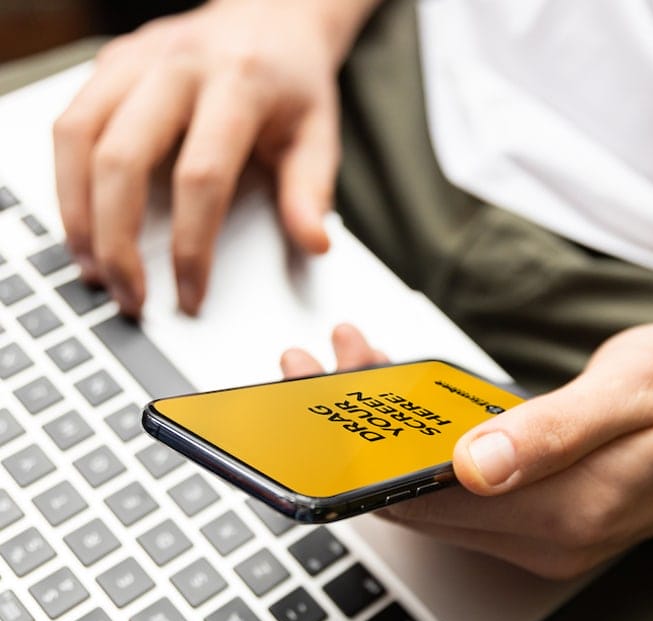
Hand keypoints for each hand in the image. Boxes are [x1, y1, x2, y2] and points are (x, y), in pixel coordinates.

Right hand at [54, 0, 378, 316]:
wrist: (271, 17)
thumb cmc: (294, 84)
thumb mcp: (319, 133)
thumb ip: (311, 190)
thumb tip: (314, 244)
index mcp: (238, 84)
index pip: (202, 176)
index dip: (191, 246)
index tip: (190, 295)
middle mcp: (178, 64)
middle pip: (122, 158)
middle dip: (117, 240)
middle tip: (128, 296)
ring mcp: (136, 59)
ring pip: (78, 137)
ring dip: (76, 213)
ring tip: (90, 269)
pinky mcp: (111, 64)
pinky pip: (70, 123)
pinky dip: (66, 179)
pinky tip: (82, 223)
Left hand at [283, 323, 652, 578]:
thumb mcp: (630, 395)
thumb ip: (551, 433)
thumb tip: (473, 465)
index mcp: (560, 512)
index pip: (426, 503)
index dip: (358, 462)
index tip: (311, 411)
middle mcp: (540, 534)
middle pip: (415, 496)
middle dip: (354, 434)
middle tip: (312, 370)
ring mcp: (538, 527)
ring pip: (431, 487)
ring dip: (382, 430)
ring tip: (346, 363)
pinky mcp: (538, 508)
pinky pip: (459, 480)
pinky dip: (420, 438)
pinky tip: (402, 392)